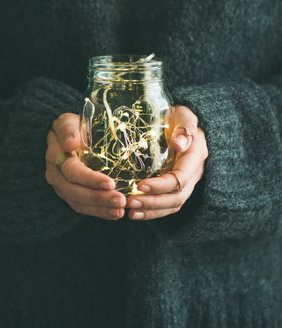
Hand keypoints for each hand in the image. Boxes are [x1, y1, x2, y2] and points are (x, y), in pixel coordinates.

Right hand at [45, 113, 125, 219]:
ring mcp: (61, 187)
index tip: (110, 183)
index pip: (72, 171)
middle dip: (99, 198)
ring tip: (120, 210)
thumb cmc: (72, 127)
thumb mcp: (67, 121)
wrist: (68, 135)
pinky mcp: (69, 195)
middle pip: (76, 191)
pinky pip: (82, 208)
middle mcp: (56, 175)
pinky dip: (99, 212)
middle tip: (121, 201)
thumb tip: (70, 143)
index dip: (90, 179)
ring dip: (101, 209)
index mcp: (55, 156)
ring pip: (79, 203)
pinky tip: (115, 213)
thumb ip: (67, 130)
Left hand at [126, 105, 207, 219]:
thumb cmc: (181, 116)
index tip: (140, 185)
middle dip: (153, 202)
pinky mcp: (178, 186)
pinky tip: (136, 213)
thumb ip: (184, 127)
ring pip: (174, 204)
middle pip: (177, 197)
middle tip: (130, 202)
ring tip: (130, 212)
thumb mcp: (184, 114)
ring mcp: (188, 181)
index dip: (160, 185)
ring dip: (152, 211)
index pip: (180, 178)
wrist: (184, 122)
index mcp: (196, 155)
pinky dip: (153, 212)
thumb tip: (179, 143)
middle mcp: (194, 172)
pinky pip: (169, 205)